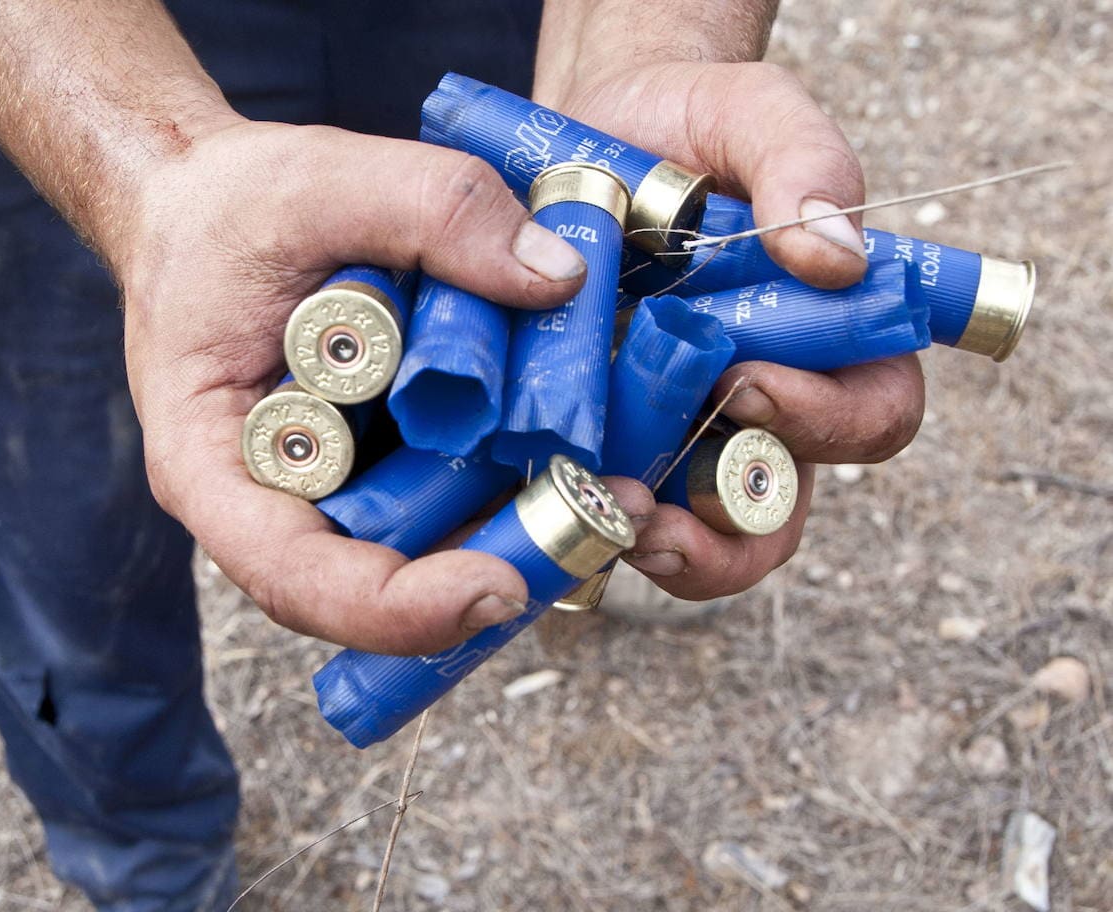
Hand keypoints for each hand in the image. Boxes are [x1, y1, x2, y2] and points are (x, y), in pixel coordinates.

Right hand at [115, 118, 657, 652]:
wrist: (205, 201)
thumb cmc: (227, 205)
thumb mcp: (317, 180)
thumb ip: (432, 210)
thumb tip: (560, 280)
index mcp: (217, 465)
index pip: (294, 579)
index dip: (395, 609)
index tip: (497, 587)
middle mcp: (277, 500)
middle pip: (379, 582)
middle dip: (496, 569)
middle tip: (606, 524)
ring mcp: (337, 484)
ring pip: (431, 544)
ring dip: (526, 532)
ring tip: (622, 495)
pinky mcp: (386, 455)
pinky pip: (451, 488)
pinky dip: (517, 477)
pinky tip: (590, 449)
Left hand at [539, 62, 923, 600]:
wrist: (588, 136)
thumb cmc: (691, 126)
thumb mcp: (753, 116)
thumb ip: (805, 164)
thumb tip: (836, 258)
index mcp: (829, 342)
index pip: (871, 415)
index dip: (826, 420)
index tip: (745, 379)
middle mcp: (762, 407)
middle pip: (782, 511)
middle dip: (732, 530)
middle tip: (662, 515)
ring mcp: (681, 435)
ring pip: (702, 537)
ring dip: (665, 550)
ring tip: (610, 526)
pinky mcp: (607, 443)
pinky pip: (613, 511)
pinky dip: (590, 525)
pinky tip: (551, 505)